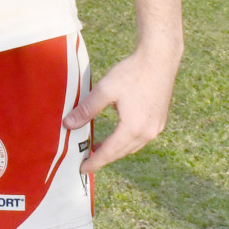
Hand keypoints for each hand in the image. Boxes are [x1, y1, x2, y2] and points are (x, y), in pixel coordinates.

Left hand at [66, 45, 178, 172]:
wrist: (160, 59)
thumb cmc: (132, 72)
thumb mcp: (105, 90)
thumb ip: (86, 109)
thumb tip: (68, 124)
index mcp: (133, 128)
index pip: (110, 152)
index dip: (94, 162)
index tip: (82, 169)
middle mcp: (148, 133)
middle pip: (122, 152)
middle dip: (104, 158)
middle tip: (87, 160)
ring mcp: (156, 128)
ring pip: (132, 146)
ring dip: (116, 150)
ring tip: (98, 148)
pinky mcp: (160, 120)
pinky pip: (140, 138)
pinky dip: (127, 141)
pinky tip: (118, 134)